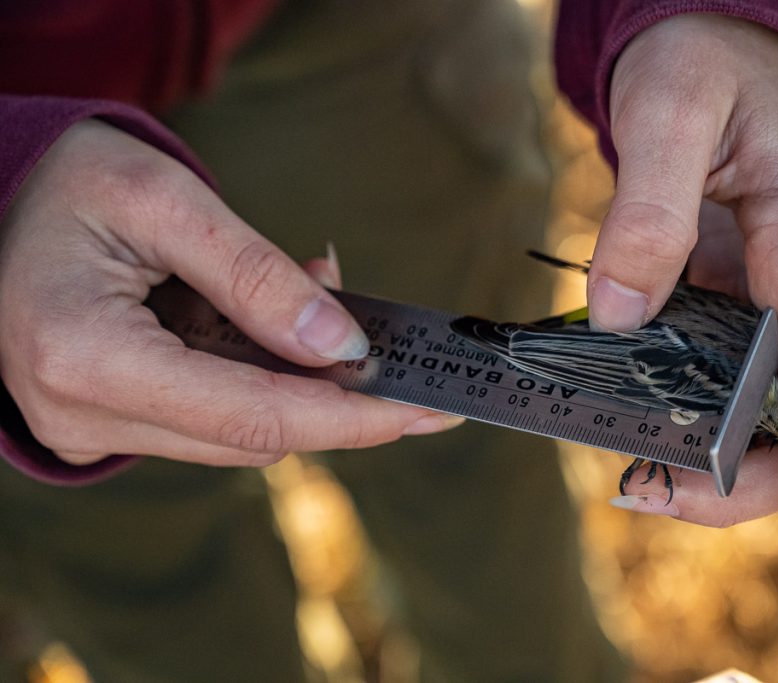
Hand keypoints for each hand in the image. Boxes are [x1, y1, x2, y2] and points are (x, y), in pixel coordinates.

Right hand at [0, 120, 457, 466]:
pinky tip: (277, 329)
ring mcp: (87, 427)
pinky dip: (259, 377)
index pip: (251, 416)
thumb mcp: (164, 200)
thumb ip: (255, 275)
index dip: (351, 417)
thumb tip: (343, 345)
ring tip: (326, 310)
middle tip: (397, 349)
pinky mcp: (103, 421)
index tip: (428, 408)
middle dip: (337, 396)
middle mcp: (79, 413)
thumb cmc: (64, 182)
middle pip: (251, 434)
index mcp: (84, 356)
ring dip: (298, 380)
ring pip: (235, 430)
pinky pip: (207, 416)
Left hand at [593, 15, 777, 610]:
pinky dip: (665, 413)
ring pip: (746, 417)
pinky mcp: (721, 305)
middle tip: (638, 493)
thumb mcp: (671, 110)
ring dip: (692, 459)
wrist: (712, 46)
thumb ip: (647, 209)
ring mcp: (758, 306)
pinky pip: (704, 381)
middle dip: (730, 486)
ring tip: (621, 470)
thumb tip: (619, 316)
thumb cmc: (707, 63)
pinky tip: (615, 416)